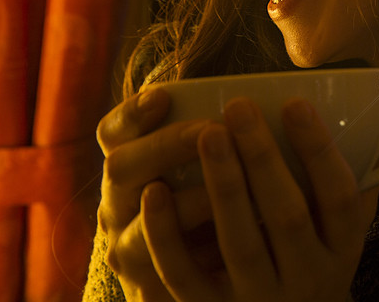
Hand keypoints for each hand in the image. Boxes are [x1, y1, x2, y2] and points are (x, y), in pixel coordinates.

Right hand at [95, 88, 215, 300]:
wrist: (201, 282)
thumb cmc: (219, 202)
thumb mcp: (207, 166)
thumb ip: (221, 141)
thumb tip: (264, 107)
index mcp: (129, 167)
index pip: (114, 132)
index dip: (133, 113)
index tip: (163, 97)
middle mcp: (119, 205)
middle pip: (121, 167)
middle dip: (167, 145)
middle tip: (212, 129)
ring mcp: (127, 248)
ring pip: (140, 225)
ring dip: (188, 202)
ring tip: (226, 189)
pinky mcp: (149, 287)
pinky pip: (164, 270)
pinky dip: (197, 255)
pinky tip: (231, 236)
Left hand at [140, 96, 378, 300]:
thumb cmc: (312, 266)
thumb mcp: (343, 236)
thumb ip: (356, 188)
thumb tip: (372, 127)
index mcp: (342, 250)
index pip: (339, 197)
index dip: (319, 150)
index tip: (294, 104)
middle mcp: (307, 278)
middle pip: (287, 216)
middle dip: (262, 158)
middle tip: (239, 107)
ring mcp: (258, 301)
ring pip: (239, 242)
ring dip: (223, 185)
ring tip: (207, 134)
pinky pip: (184, 277)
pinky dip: (167, 236)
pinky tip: (155, 193)